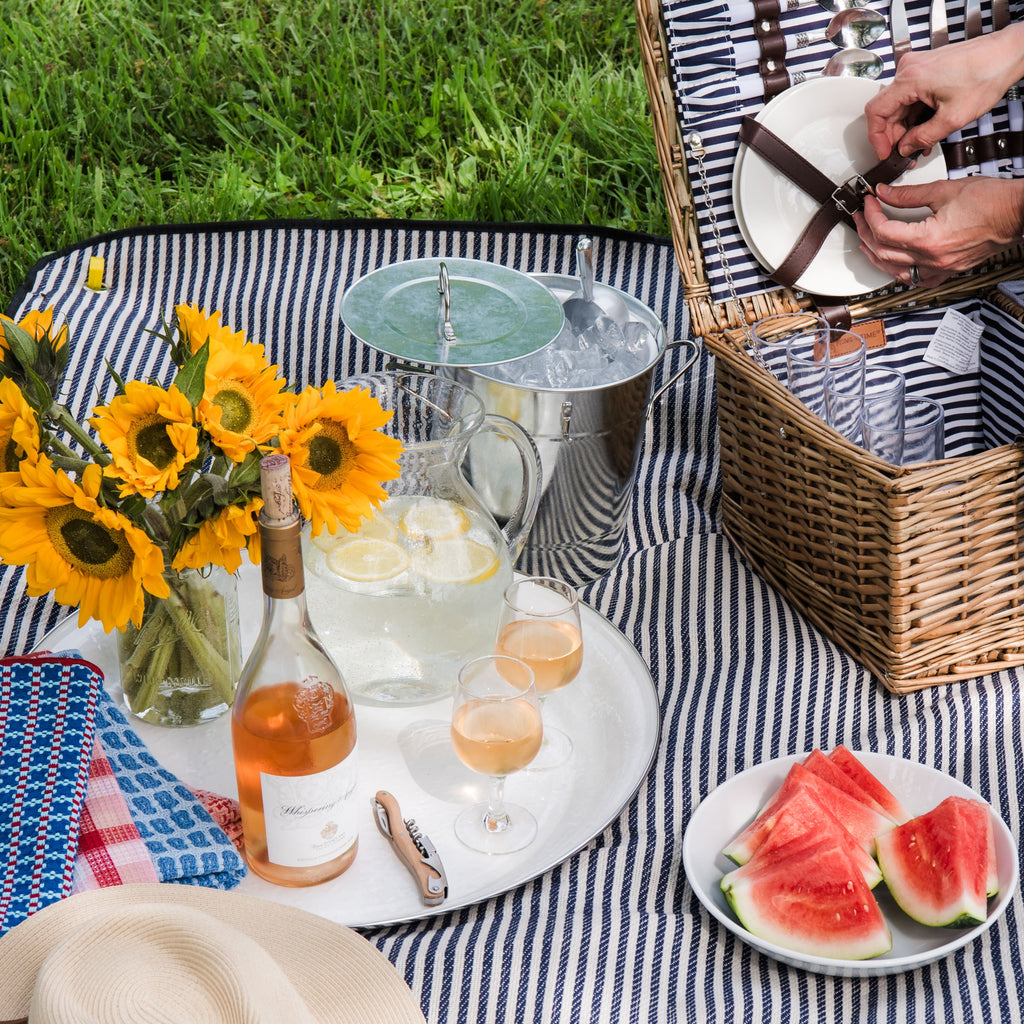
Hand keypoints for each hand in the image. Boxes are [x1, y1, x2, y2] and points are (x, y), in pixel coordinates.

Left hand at [853, 177, 1023, 287]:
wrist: (1017, 213)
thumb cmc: (992, 201)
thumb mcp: (944, 190)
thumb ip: (908, 194)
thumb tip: (884, 193)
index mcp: (929, 240)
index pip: (884, 232)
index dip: (870, 216)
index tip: (868, 203)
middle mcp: (933, 259)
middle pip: (884, 252)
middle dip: (867, 234)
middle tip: (861, 218)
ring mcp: (940, 268)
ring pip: (895, 271)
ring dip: (877, 257)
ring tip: (867, 242)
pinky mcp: (948, 270)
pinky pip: (917, 279)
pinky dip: (899, 272)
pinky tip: (893, 264)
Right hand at [864, 24, 1023, 159]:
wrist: (1007, 54)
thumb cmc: (987, 73)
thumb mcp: (953, 118)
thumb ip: (923, 138)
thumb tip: (905, 148)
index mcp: (910, 79)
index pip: (876, 112)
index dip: (876, 138)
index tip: (883, 152)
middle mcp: (909, 69)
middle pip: (887, 110)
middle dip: (893, 135)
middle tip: (903, 153)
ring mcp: (917, 68)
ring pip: (898, 105)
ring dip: (905, 127)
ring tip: (918, 144)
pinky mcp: (925, 69)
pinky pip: (910, 97)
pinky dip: (914, 115)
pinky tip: (924, 128)